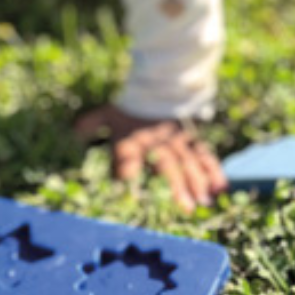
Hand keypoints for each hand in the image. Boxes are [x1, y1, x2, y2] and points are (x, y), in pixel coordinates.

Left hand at [73, 103, 227, 212]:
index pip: (127, 153)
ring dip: (198, 182)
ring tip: (204, 202)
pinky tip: (221, 188)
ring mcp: (176, 141)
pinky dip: (214, 170)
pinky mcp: (192, 140)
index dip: (127, 168)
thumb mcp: (108, 115)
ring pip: (189, 161)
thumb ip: (91, 124)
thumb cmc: (129, 113)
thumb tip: (73, 132)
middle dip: (175, 185)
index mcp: (131, 137)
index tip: (128, 186)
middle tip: (184, 208)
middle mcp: (155, 141)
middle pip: (165, 163)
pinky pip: (204, 155)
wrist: (159, 87)